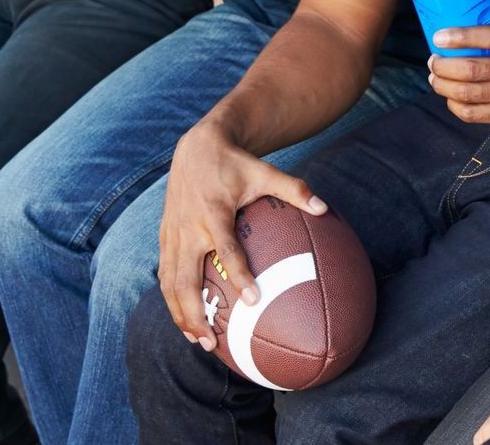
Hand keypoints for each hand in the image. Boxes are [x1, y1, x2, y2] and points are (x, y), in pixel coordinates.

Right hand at [157, 120, 328, 349]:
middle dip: (195, 312)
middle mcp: (189, 227)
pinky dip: (172, 299)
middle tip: (212, 340)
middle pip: (185, 278)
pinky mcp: (165, 237)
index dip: (239, 274)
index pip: (226, 248)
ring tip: (198, 340)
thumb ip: (296, 190)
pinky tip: (187, 319)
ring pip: (170, 282)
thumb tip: (324, 208)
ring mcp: (173, 234)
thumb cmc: (237, 164)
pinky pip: (165, 274)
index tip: (253, 299)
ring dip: (181, 314)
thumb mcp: (266, 171)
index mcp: (215, 212)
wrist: (196, 148)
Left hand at [429, 3, 489, 125]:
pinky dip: (454, 104)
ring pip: (467, 95)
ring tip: (436, 77)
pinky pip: (473, 114)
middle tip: (434, 60)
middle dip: (442, 66)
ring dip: (442, 85)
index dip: (460, 37)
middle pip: (471, 70)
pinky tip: (451, 95)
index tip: (439, 37)